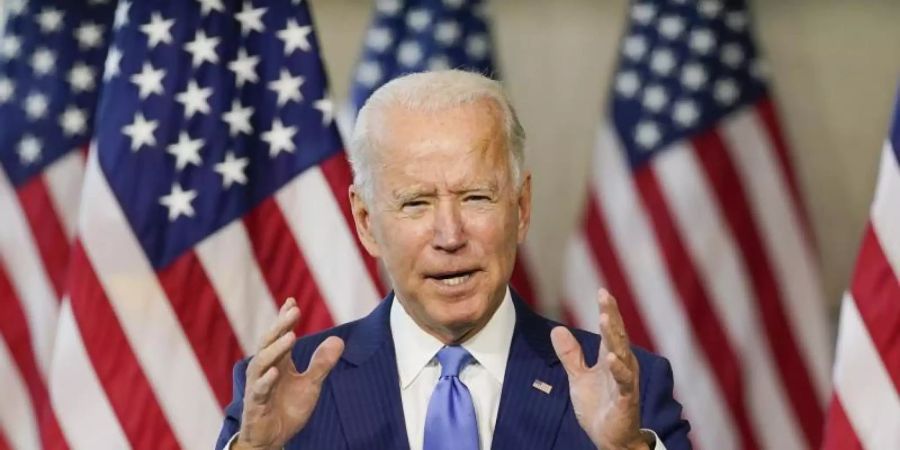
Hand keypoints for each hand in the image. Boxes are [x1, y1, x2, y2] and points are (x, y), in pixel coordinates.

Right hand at [234, 298, 344, 449]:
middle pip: (270, 342)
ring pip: (262, 362)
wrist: (273, 439)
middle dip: (281, 325)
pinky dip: (266, 380)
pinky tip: (276, 372)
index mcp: (278, 362)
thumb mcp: (311, 385)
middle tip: (293, 310)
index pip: (280, 335)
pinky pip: (259, 390)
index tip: (292, 301)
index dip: (285, 319)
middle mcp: (265, 370)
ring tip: (291, 336)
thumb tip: (338, 340)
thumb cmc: (287, 409)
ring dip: (276, 349)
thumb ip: (322, 363)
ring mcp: (258, 386)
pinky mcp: (255, 405)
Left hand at [550, 290, 650, 449]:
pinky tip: (612, 358)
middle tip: (605, 297)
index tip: (602, 291)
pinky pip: (624, 382)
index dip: (607, 311)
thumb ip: (571, 355)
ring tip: (605, 319)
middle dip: (611, 316)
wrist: (609, 438)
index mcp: (611, 358)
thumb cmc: (599, 406)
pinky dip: (619, 370)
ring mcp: (625, 382)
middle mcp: (622, 365)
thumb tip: (557, 329)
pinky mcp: (626, 399)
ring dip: (614, 337)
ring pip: (622, 354)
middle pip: (617, 336)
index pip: (610, 330)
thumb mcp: (579, 377)